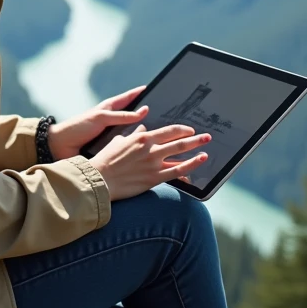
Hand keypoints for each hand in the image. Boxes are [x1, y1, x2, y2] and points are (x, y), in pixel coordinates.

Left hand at [47, 85, 150, 160]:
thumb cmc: (78, 127)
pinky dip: (133, 149)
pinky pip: (125, 148)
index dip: (138, 93)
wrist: (60, 147)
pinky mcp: (110, 150)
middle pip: (133, 118)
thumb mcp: (101, 118)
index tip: (151, 88)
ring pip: (130, 134)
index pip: (127, 98)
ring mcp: (111, 136)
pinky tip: (145, 153)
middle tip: (164, 117)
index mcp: (109, 110)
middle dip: (146, 118)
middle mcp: (112, 122)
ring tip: (160, 138)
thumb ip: (122, 116)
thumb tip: (144, 110)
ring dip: (141, 137)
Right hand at [89, 123, 211, 200]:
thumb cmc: (106, 160)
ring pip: (180, 156)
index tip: (190, 130)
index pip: (168, 131)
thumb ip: (133, 134)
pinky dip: (189, 167)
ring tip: (206, 149)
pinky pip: (176, 172)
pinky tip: (197, 164)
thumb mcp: (119, 141)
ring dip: (196, 151)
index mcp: (142, 138)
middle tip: (207, 137)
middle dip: (195, 139)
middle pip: (179, 142)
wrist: (99, 179)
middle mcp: (151, 149)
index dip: (182, 130)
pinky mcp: (154, 178)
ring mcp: (153, 164)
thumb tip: (142, 128)